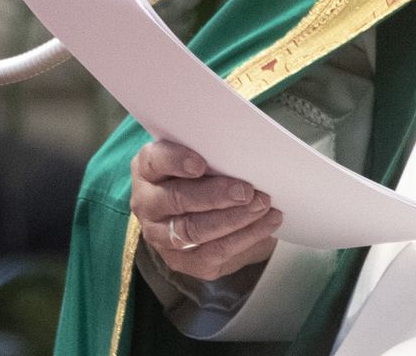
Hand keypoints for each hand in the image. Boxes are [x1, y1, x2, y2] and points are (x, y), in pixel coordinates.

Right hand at [132, 140, 280, 281]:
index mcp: (149, 170)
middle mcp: (147, 203)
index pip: (154, 161)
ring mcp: (159, 235)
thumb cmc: (211, 177)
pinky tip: (267, 223)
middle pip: (175, 199)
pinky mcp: (181, 260)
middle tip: (246, 191)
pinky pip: (213, 252)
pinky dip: (245, 237)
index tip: (201, 165)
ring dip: (233, 219)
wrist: (217, 215)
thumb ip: (217, 156)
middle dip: (214, 195)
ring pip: (192, 230)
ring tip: (262, 205)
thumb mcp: (210, 161)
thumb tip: (247, 155)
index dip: (175, 161)